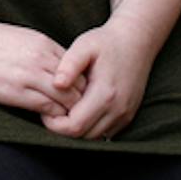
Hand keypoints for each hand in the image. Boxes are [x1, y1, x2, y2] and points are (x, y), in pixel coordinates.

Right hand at [0, 15, 84, 117]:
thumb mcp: (18, 39)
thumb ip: (39, 53)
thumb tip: (55, 73)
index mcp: (42, 43)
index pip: (79, 69)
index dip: (79, 86)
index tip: (72, 98)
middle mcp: (41, 57)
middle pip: (79, 84)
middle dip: (80, 102)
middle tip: (74, 115)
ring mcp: (29, 73)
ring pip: (69, 98)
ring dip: (69, 113)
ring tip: (62, 122)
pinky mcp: (14, 91)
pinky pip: (48, 108)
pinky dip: (53, 117)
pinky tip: (46, 121)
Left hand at [40, 15, 158, 140]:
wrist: (136, 41)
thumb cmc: (106, 42)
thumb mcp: (84, 46)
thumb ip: (69, 65)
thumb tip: (56, 85)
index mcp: (105, 94)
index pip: (74, 126)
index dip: (54, 124)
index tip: (44, 109)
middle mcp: (118, 110)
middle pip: (83, 137)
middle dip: (63, 129)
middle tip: (51, 110)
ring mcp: (125, 115)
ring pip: (94, 138)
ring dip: (77, 129)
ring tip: (64, 109)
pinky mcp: (127, 116)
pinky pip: (104, 133)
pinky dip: (89, 128)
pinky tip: (80, 110)